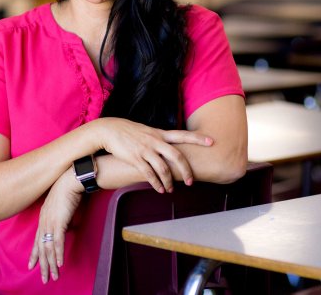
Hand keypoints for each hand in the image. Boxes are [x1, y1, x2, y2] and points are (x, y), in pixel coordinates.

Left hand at [27, 170, 82, 283]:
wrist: (70, 179)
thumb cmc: (67, 189)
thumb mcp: (61, 206)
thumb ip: (60, 217)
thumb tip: (63, 225)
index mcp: (44, 217)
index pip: (38, 239)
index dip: (35, 253)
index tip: (32, 265)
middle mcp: (44, 222)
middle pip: (41, 247)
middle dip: (42, 264)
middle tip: (43, 278)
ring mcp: (50, 222)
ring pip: (48, 248)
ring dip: (51, 264)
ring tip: (53, 277)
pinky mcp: (59, 222)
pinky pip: (57, 242)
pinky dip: (58, 254)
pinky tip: (59, 264)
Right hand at [94, 118, 212, 192]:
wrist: (109, 130)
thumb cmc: (128, 130)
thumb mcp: (147, 130)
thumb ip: (159, 138)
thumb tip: (170, 146)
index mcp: (159, 133)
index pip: (182, 134)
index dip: (197, 138)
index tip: (212, 141)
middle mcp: (155, 141)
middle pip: (176, 155)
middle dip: (186, 170)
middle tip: (191, 182)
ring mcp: (145, 150)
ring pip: (163, 168)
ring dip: (169, 181)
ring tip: (170, 190)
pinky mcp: (135, 158)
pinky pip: (148, 174)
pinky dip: (156, 183)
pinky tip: (159, 189)